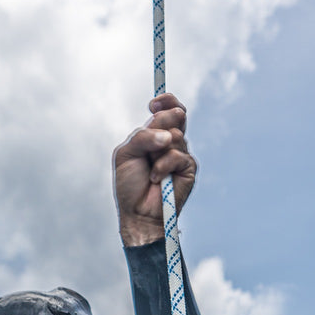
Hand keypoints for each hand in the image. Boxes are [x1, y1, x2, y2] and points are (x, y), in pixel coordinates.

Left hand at [113, 93, 196, 246]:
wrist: (137, 212)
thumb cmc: (129, 185)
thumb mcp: (126, 154)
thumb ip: (142, 137)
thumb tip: (167, 136)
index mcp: (155, 135)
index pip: (168, 109)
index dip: (166, 101)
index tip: (154, 104)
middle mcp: (170, 142)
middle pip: (176, 115)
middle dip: (161, 122)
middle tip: (151, 140)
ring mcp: (181, 154)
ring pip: (176, 135)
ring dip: (157, 151)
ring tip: (150, 169)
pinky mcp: (189, 168)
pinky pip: (177, 155)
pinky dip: (163, 166)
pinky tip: (156, 179)